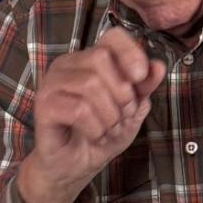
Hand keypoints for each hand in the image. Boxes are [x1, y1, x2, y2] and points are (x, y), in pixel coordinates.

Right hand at [16, 27, 165, 202]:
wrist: (76, 166)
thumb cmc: (101, 133)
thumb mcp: (132, 110)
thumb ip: (144, 87)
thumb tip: (159, 66)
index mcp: (90, 59)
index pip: (113, 36)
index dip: (132, 53)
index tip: (141, 78)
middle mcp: (68, 65)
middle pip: (101, 58)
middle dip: (122, 93)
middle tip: (123, 117)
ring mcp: (53, 83)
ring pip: (90, 84)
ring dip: (110, 115)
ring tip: (109, 130)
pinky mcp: (44, 105)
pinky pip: (78, 109)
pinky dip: (95, 128)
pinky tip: (95, 136)